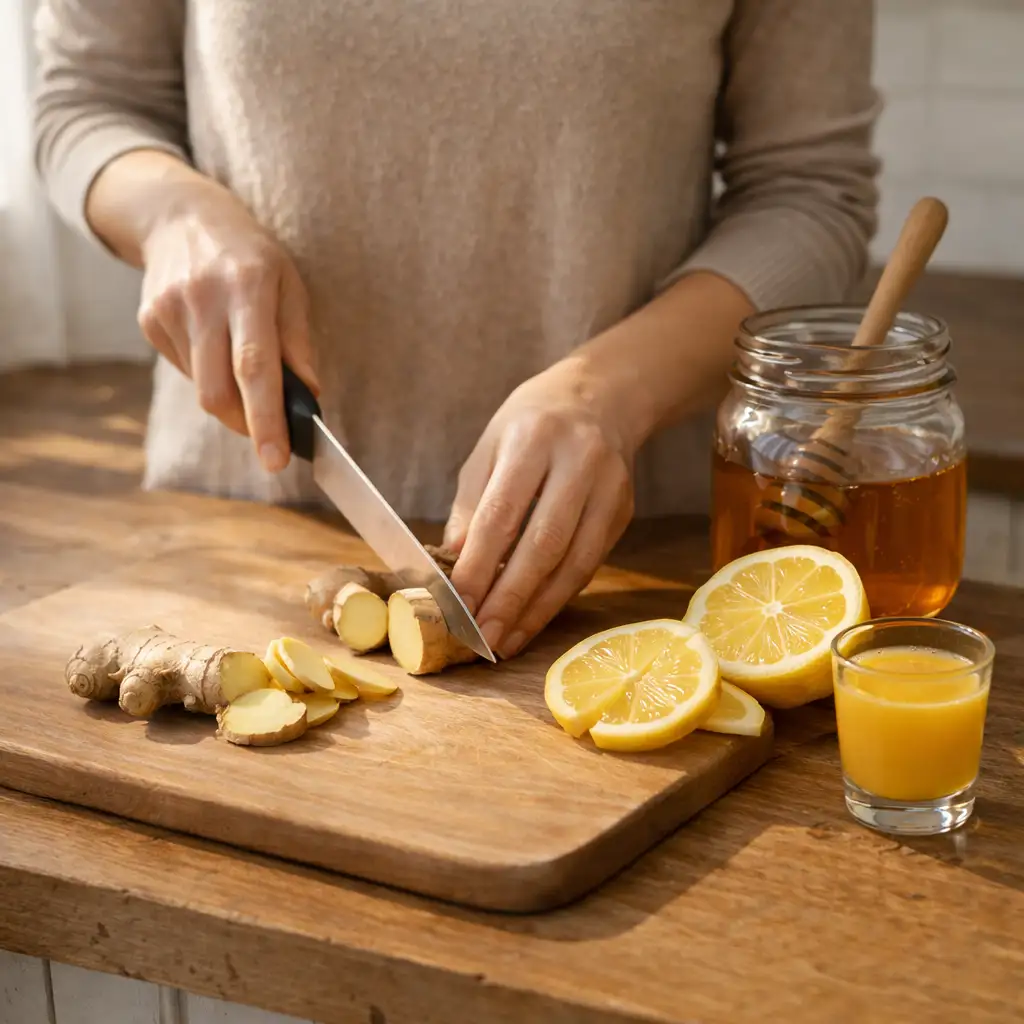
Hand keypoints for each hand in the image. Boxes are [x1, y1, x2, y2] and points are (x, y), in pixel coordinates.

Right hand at [137, 186, 318, 472]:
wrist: (183, 217)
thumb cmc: (251, 256)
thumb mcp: (290, 285)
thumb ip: (298, 342)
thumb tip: (308, 396)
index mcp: (247, 287)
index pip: (256, 368)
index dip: (266, 420)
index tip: (277, 459)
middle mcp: (203, 299)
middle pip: (218, 391)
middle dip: (247, 425)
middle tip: (270, 438)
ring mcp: (169, 310)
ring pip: (201, 389)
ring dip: (230, 400)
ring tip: (245, 373)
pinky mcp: (149, 321)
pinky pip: (186, 371)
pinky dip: (208, 375)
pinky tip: (215, 345)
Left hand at [445, 362, 635, 658]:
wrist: (601, 398)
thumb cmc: (531, 424)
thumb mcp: (489, 447)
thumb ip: (470, 505)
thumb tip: (452, 565)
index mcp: (534, 440)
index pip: (503, 513)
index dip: (479, 564)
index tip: (458, 604)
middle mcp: (578, 463)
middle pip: (544, 543)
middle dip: (510, 598)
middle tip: (482, 637)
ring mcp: (608, 490)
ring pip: (574, 562)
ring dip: (537, 609)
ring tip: (505, 641)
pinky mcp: (622, 514)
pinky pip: (589, 565)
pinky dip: (558, 597)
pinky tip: (532, 619)